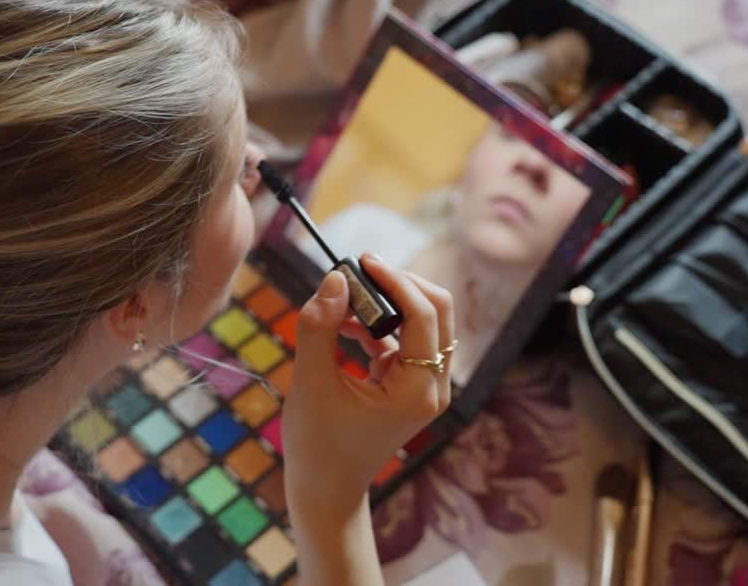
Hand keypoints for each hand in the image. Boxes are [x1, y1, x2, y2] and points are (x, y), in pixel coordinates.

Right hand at [282, 254, 453, 527]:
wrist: (327, 488)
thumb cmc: (317, 443)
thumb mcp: (311, 382)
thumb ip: (319, 327)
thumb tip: (334, 279)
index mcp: (417, 391)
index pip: (423, 316)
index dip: (394, 281)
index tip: (362, 261)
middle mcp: (433, 387)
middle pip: (436, 311)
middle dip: (398, 285)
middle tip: (358, 272)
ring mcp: (426, 386)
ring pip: (423, 322)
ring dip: (386, 303)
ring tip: (341, 300)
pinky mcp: (411, 384)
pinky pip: (404, 339)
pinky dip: (378, 324)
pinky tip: (343, 322)